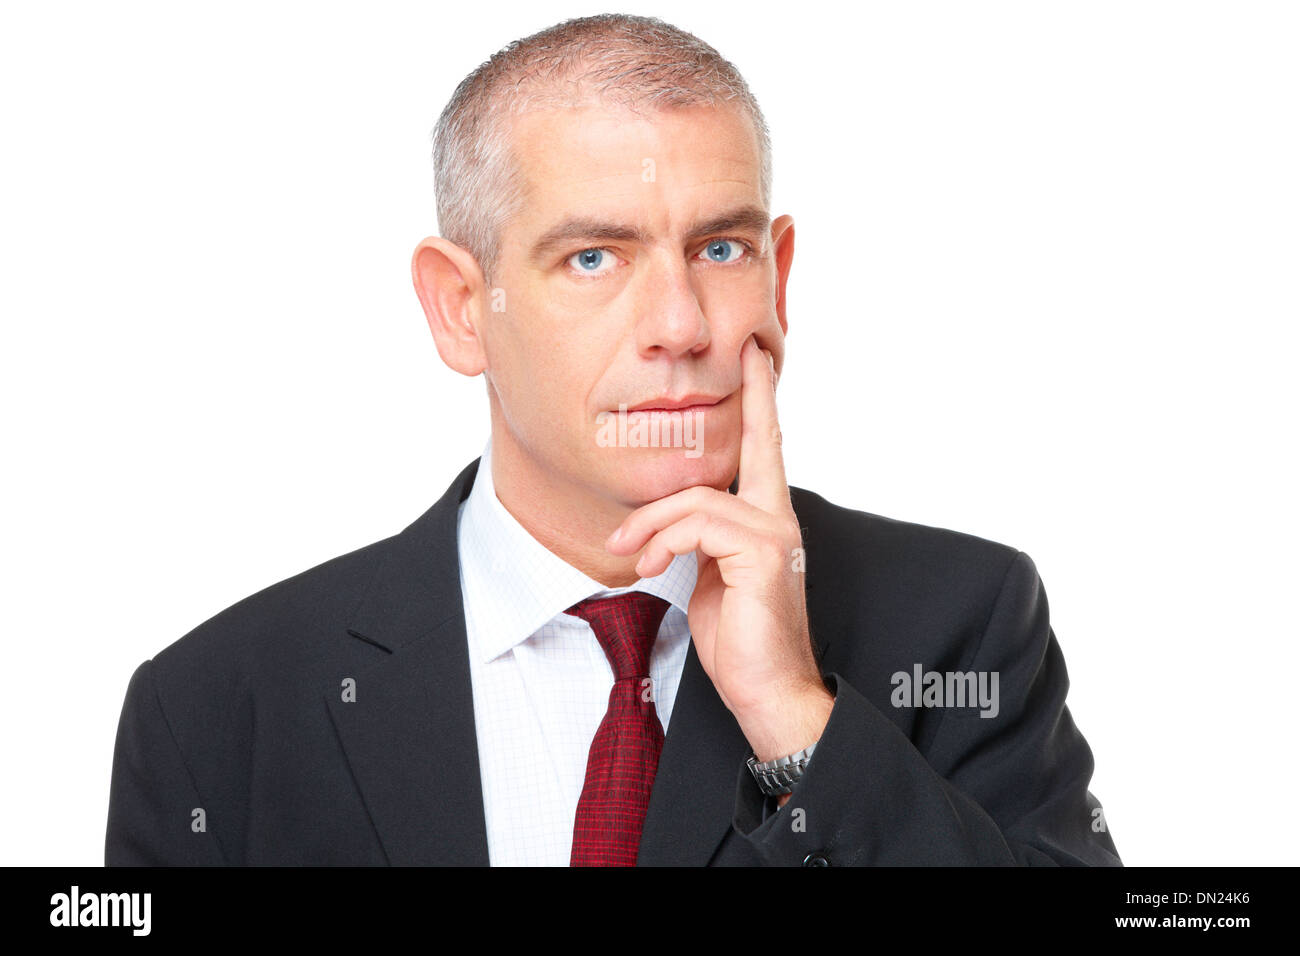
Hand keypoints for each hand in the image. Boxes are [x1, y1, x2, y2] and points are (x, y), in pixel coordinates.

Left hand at [606, 335, 833, 775]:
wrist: (767, 691)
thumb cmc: (741, 641)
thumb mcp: (711, 578)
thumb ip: (703, 541)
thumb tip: (676, 526)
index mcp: (767, 521)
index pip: (767, 448)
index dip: (761, 399)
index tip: (756, 355)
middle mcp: (778, 519)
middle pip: (749, 447)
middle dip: (743, 404)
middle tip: (733, 371)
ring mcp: (775, 534)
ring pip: (697, 497)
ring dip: (651, 523)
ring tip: (628, 552)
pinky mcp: (763, 553)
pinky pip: (698, 523)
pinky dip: (664, 541)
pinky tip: (652, 566)